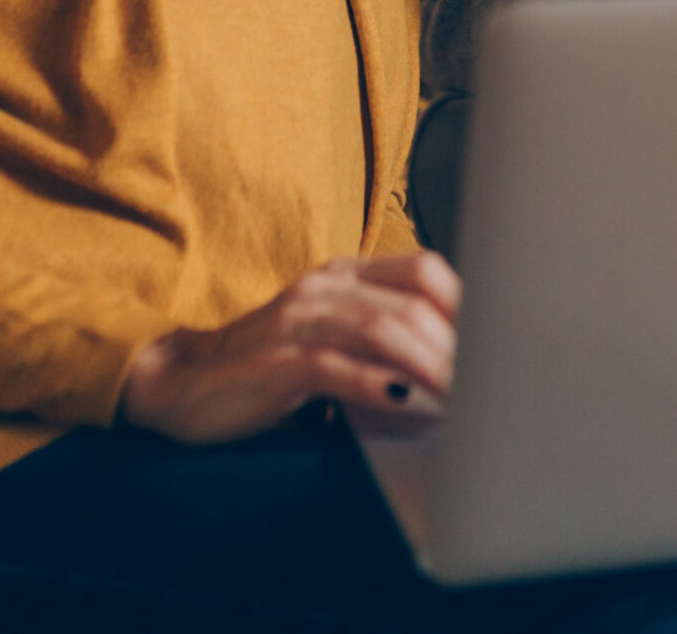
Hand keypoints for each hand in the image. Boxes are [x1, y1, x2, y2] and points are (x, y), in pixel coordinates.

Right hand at [118, 251, 459, 445]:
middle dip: (458, 350)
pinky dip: (383, 390)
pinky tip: (413, 407)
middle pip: (413, 306)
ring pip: (384, 332)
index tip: (496, 345)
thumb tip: (459, 371)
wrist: (180, 385)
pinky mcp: (278, 364)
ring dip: (432, 369)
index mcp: (343, 276)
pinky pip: (341, 371)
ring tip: (465, 402)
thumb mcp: (330, 339)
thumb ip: (384, 340)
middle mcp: (325, 289)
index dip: (466, 305)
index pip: (424, 270)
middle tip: (490, 387)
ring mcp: (299, 322)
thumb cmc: (267, 368)